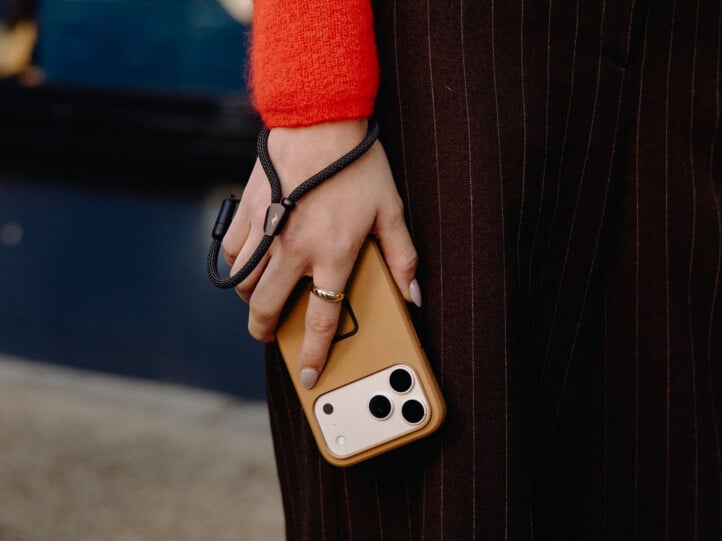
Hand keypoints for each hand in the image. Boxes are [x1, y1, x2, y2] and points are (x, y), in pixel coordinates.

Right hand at [222, 120, 420, 387]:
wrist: (320, 119)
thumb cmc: (358, 164)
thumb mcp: (391, 210)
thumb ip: (403, 257)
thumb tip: (414, 295)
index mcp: (333, 254)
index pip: (320, 318)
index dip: (313, 353)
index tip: (309, 374)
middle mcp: (295, 249)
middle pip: (266, 307)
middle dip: (264, 331)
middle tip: (268, 335)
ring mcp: (266, 230)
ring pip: (243, 283)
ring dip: (250, 300)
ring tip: (261, 299)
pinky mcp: (247, 211)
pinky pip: (231, 251)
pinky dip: (235, 264)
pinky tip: (248, 263)